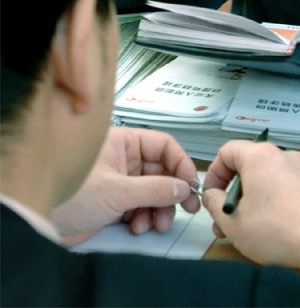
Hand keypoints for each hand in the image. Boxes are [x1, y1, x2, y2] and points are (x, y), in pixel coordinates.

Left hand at [53, 127, 199, 244]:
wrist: (38, 220)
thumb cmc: (69, 194)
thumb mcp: (118, 191)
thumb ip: (155, 189)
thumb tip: (183, 187)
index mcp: (123, 142)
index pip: (163, 145)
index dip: (180, 163)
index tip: (191, 182)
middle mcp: (123, 158)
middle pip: (161, 170)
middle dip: (172, 190)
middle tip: (187, 207)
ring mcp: (118, 180)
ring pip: (152, 190)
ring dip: (159, 207)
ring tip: (157, 223)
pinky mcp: (113, 202)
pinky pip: (140, 206)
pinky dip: (143, 216)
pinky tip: (137, 226)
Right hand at [203, 140, 299, 277]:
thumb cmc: (274, 229)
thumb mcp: (233, 221)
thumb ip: (215, 203)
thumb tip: (212, 195)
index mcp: (260, 155)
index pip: (227, 151)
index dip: (213, 173)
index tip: (211, 198)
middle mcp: (282, 154)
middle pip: (247, 166)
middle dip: (232, 193)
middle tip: (224, 221)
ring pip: (266, 178)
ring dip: (251, 199)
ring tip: (246, 228)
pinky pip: (284, 185)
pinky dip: (272, 200)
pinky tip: (271, 226)